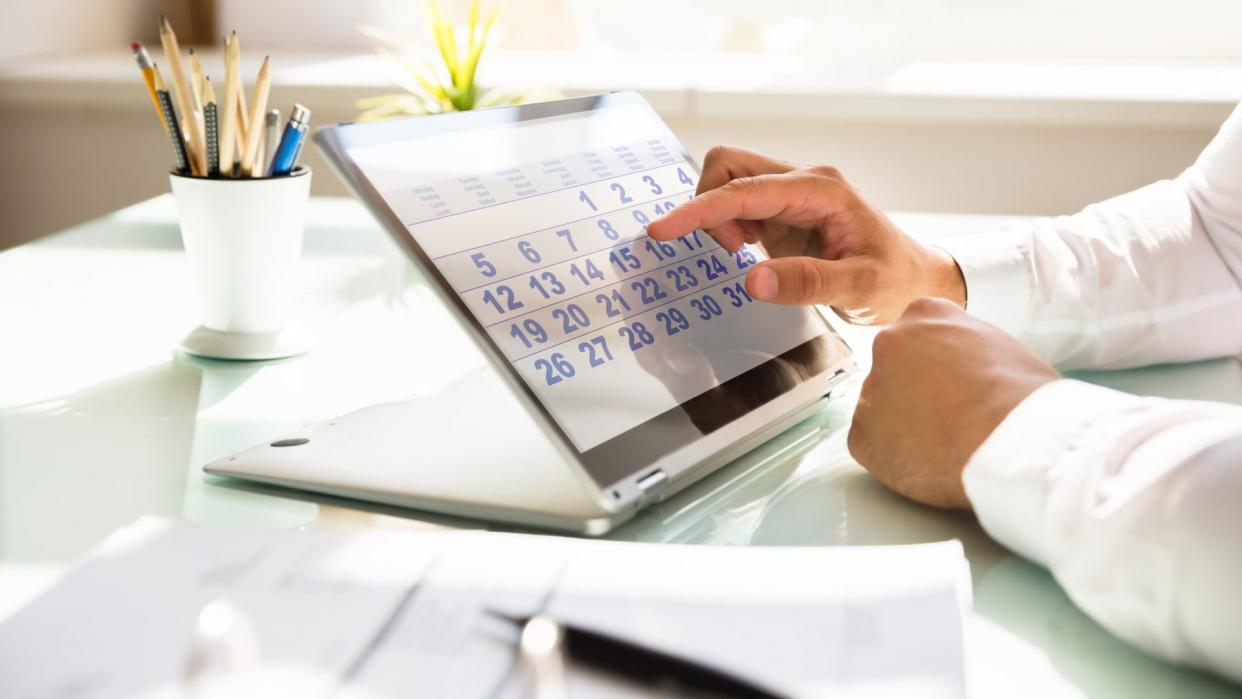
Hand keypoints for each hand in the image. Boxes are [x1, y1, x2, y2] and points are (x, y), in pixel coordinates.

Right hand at [646, 145, 965, 323]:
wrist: (915, 280)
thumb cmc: (895, 280)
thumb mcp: (861, 288)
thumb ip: (808, 283)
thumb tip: (753, 280)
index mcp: (820, 189)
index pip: (744, 190)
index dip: (699, 209)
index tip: (663, 230)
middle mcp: (802, 182)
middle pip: (728, 167)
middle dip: (709, 208)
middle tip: (733, 252)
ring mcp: (790, 195)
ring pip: (727, 182)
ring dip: (717, 218)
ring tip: (743, 254)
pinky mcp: (782, 214)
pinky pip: (735, 205)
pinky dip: (724, 227)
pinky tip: (746, 253)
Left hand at [848, 298, 1059, 508]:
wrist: (1008, 443)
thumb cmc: (1020, 398)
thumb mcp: (1000, 347)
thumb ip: (965, 347)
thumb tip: (963, 366)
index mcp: (924, 315)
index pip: (918, 336)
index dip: (937, 367)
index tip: (952, 386)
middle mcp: (887, 344)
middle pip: (894, 371)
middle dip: (915, 394)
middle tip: (948, 418)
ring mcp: (869, 389)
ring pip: (881, 410)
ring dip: (904, 426)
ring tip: (944, 444)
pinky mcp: (860, 435)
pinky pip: (873, 446)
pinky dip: (894, 457)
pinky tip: (927, 462)